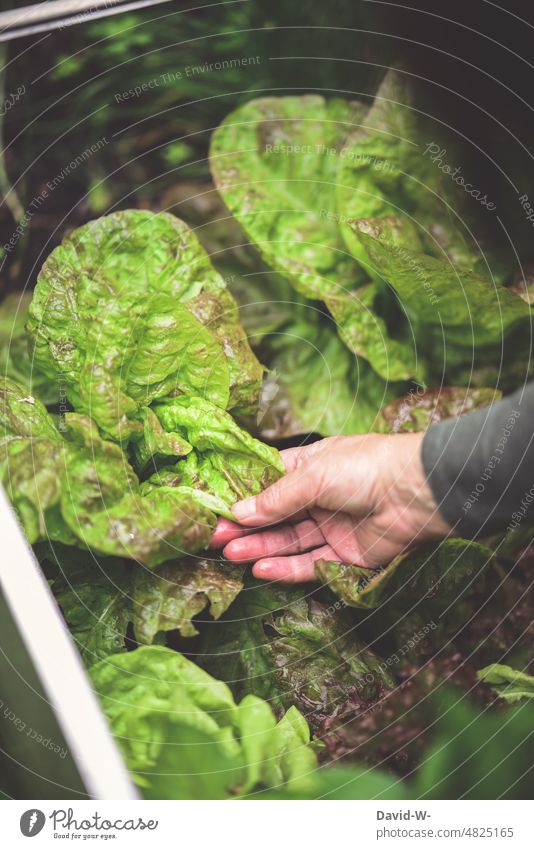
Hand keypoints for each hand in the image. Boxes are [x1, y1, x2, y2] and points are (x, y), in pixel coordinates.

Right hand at [210, 433, 450, 582]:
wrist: (418, 493)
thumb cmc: (367, 467)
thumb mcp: (314, 475)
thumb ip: (276, 498)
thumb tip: (238, 511)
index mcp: (312, 467)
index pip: (268, 482)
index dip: (242, 496)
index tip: (214, 509)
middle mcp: (319, 497)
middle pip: (275, 515)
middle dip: (245, 526)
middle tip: (214, 537)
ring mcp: (331, 526)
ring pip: (288, 540)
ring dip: (259, 547)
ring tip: (230, 553)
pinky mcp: (345, 555)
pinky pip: (310, 564)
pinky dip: (285, 567)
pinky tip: (260, 568)